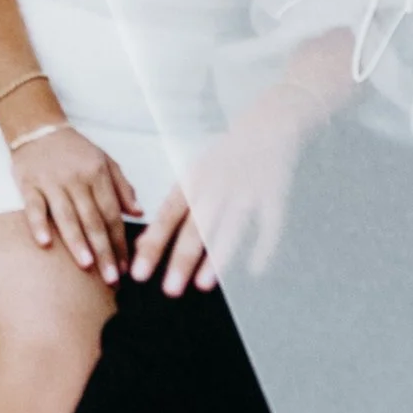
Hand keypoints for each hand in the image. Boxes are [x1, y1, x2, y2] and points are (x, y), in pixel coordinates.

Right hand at [9, 115, 140, 285]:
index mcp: (98, 173)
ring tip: (87, 265)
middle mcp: (77, 178)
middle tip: (111, 278)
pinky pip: (34, 207)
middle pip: (93, 220)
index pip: (112, 213)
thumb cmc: (75, 149)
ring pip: (67, 215)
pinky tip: (45, 243)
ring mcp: (52, 182)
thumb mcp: (104, 160)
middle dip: (104, 251)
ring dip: (77, 242)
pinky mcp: (29, 184)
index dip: (120, 241)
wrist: (38, 128)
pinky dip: (39, 224)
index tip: (124, 267)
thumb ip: (122, 187)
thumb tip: (138, 212)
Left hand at [132, 85, 325, 293]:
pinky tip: (255, 269)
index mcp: (193, 180)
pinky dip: (264, 246)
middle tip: (169, 289)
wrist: (270, 123)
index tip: (138, 272)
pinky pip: (269, 223)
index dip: (153, 244)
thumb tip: (143, 244)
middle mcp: (217, 185)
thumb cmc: (226, 158)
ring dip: (216, 256)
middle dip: (181, 258)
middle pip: (196, 226)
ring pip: (230, 226)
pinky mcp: (274, 192)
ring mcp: (247, 189)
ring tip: (203, 284)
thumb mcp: (195, 176)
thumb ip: (173, 210)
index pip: (168, 216)